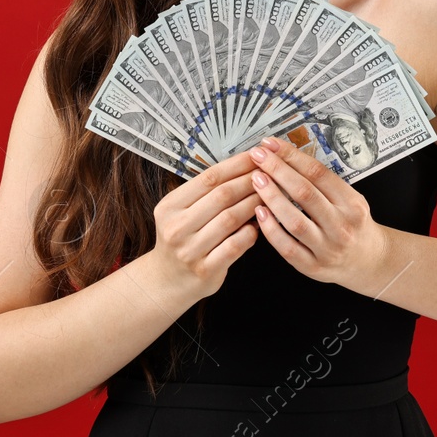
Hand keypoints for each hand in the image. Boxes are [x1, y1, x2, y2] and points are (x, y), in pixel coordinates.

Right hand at [147, 149, 264, 300]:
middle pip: (221, 195)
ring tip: (270, 196)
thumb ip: (205, 194)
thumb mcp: (180, 212)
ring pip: (230, 219)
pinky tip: (259, 225)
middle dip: (249, 181)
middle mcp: (177, 227)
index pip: (208, 177)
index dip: (236, 165)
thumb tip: (244, 167)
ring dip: (254, 204)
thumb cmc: (182, 239)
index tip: (256, 156)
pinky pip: (235, 245)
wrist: (166, 280)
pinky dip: (250, 232)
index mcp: (170, 206)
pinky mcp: (205, 269)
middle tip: (270, 172)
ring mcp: (190, 250)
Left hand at [245, 135, 393, 288]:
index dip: (291, 156)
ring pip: (294, 221)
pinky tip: (259, 212)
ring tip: (256, 180)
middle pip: (305, 193)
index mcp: (351, 203)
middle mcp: (341, 225)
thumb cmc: (353, 225)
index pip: (318, 173)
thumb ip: (324, 183)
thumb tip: (287, 157)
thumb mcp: (350, 199)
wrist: (368, 261)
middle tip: (258, 157)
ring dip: (272, 197)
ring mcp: (327, 248)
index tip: (271, 145)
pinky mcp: (312, 266)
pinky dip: (271, 228)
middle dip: (277, 170)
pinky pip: (287, 247)